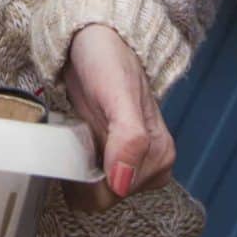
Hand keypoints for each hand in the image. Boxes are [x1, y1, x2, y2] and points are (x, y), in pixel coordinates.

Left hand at [58, 24, 173, 211]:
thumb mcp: (118, 95)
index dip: (88, 176)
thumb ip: (128, 139)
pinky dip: (76, 160)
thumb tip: (122, 184)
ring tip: (81, 129)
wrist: (96, 39)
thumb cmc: (109, 59)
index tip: (81, 142)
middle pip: (103, 197)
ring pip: (94, 189)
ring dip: (79, 164)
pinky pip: (89, 175)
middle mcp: (149, 163)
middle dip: (84, 170)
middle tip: (80, 131)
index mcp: (159, 156)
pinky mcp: (113, 153)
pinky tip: (80, 134)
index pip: (112, 196)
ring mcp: (131, 159)